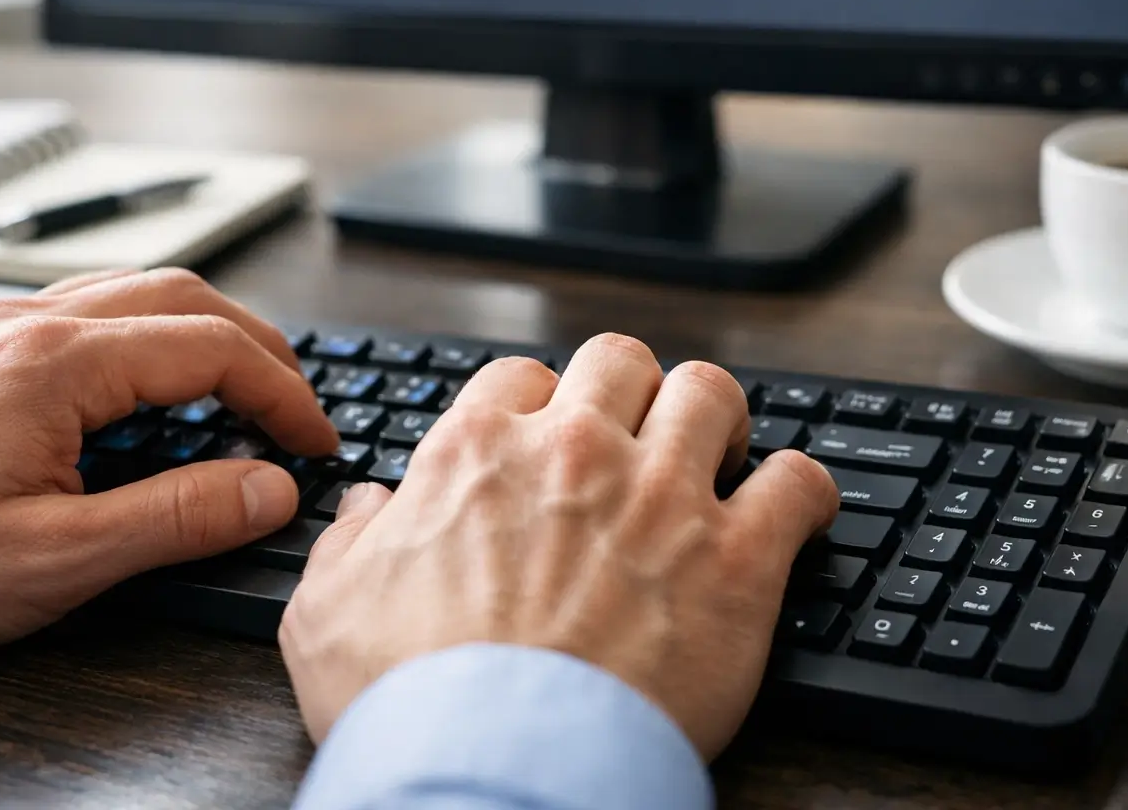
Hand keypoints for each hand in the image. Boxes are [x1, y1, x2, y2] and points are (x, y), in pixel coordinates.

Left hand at [0, 268, 336, 655]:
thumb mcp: (55, 559)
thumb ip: (176, 518)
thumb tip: (268, 489)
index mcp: (57, 364)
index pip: (212, 348)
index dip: (282, 394)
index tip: (313, 441)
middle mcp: (28, 322)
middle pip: (183, 295)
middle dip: (258, 347)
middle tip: (294, 405)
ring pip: (132, 289)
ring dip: (203, 328)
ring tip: (237, 385)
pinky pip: (83, 306)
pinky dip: (144, 329)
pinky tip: (144, 378)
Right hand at [280, 334, 838, 759]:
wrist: (493, 771)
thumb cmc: (408, 702)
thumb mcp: (325, 613)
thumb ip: (348, 543)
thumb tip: (367, 507)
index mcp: (479, 453)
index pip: (520, 375)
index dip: (537, 404)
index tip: (547, 438)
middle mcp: (575, 452)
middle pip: (621, 359)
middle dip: (630, 389)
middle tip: (637, 435)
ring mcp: (661, 498)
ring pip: (712, 393)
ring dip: (714, 418)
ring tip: (715, 455)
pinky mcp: (736, 560)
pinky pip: (797, 484)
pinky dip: (802, 491)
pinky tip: (791, 511)